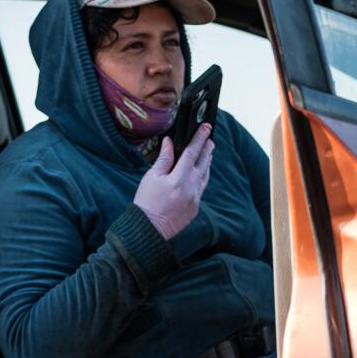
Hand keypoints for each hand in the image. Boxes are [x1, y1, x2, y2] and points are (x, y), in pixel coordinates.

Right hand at [131, 122, 214, 240]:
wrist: (149, 230)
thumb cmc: (146, 202)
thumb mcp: (152, 177)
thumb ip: (164, 159)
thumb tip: (169, 142)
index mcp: (179, 179)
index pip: (192, 153)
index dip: (199, 138)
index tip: (205, 127)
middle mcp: (191, 188)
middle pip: (203, 164)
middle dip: (207, 150)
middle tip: (210, 138)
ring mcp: (195, 199)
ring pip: (205, 177)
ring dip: (207, 164)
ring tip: (208, 154)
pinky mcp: (195, 209)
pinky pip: (202, 189)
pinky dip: (203, 178)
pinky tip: (201, 174)